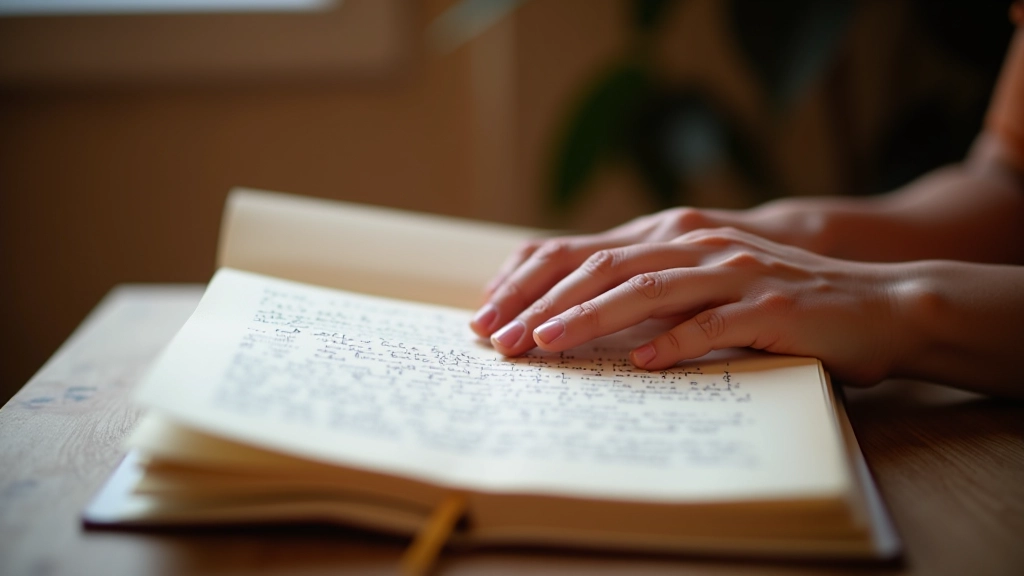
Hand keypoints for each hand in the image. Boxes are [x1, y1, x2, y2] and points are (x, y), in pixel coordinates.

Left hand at [473, 227, 903, 385]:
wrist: (872, 301)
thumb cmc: (772, 299)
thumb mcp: (699, 283)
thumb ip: (644, 287)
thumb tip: (567, 310)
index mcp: (669, 236)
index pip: (581, 251)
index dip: (529, 280)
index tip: (487, 313)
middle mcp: (694, 244)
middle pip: (602, 267)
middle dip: (541, 303)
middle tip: (499, 338)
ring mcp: (734, 270)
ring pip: (648, 289)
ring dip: (591, 317)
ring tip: (547, 342)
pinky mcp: (771, 304)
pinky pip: (716, 324)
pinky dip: (677, 341)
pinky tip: (643, 362)